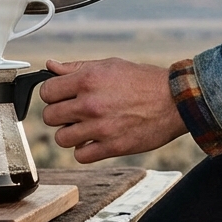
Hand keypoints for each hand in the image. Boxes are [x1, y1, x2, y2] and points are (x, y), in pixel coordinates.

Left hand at [39, 58, 186, 162]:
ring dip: (70, 134)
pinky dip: (84, 150)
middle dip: (59, 115)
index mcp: (88, 80)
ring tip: (84, 128)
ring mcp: (100, 127)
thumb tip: (50, 66)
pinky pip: (80, 156)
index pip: (46, 91)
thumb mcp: (109, 65)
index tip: (60, 97)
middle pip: (49, 116)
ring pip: (61, 138)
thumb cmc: (144, 81)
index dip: (52, 94)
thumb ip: (76, 68)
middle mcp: (90, 103)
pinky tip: (94, 140)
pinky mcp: (112, 146)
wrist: (175, 100)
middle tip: (73, 113)